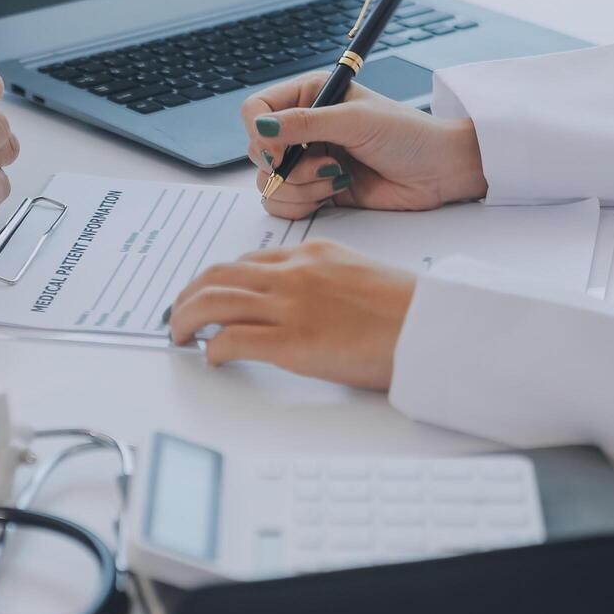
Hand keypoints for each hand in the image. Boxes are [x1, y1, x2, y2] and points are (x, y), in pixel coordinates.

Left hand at [168, 240, 415, 390]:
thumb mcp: (363, 277)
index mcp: (314, 254)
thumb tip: (312, 304)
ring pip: (214, 302)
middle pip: (219, 275)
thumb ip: (329, 282)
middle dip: (189, 295)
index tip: (209, 294)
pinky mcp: (292, 344)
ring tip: (179, 336)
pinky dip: (213, 349)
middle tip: (179, 315)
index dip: (219, 279)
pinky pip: (232, 340)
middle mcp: (295, 275)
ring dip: (187, 319)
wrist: (434, 328)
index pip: (249, 261)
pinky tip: (212, 359)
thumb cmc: (412, 310)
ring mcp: (291, 307)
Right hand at [242, 73, 486, 219]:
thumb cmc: (406, 135)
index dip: (259, 133)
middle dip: (287, 166)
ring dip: (300, 187)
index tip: (278, 151)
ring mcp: (307, 161)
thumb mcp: (355, 120)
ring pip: (268, 183)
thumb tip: (261, 127)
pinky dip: (303, 204)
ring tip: (337, 178)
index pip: (255, 111)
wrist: (438, 171)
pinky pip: (283, 204)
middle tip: (326, 162)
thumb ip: (305, 123)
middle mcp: (302, 128)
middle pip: (257, 152)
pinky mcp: (315, 190)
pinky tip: (335, 193)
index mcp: (308, 97)